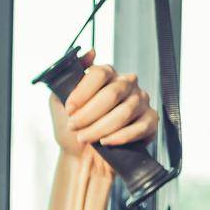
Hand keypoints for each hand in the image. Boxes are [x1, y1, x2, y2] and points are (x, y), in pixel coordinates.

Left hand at [48, 46, 156, 170]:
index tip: (69, 110)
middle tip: (75, 127)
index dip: (82, 93)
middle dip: (89, 114)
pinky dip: (120, 137)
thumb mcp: (59, 102)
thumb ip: (67, 77)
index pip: (100, 73)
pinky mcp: (150, 121)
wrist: (81, 157)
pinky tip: (107, 142)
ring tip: (86, 138)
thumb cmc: (71, 129)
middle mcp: (126, 84)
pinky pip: (140, 126)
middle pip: (112, 93)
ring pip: (125, 112)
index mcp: (106, 76)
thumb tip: (91, 51)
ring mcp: (140, 101)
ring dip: (100, 128)